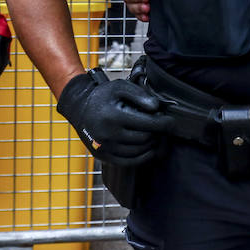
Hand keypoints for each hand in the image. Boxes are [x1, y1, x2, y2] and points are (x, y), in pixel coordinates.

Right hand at [56, 71, 172, 165]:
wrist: (79, 108)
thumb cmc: (103, 96)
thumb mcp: (120, 87)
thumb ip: (139, 94)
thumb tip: (156, 107)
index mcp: (114, 116)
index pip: (148, 124)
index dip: (164, 123)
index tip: (170, 121)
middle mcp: (108, 134)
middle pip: (145, 139)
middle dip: (157, 133)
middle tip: (161, 126)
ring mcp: (105, 148)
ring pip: (138, 151)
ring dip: (151, 144)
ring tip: (154, 135)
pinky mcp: (103, 156)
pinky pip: (128, 162)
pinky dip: (142, 157)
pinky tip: (148, 149)